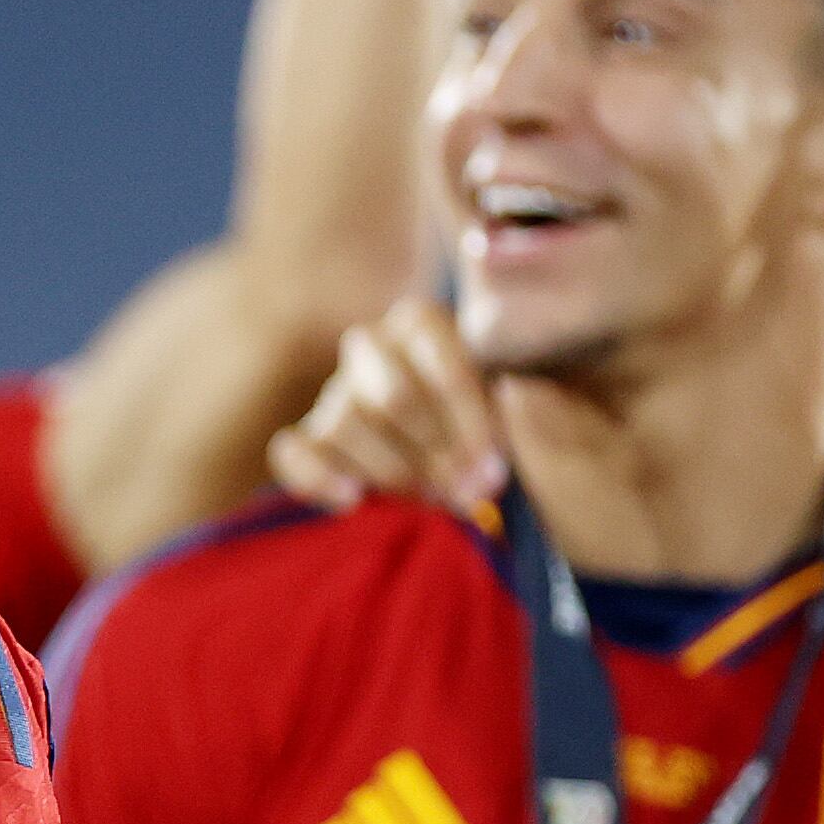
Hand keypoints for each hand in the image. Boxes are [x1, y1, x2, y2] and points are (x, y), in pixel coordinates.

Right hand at [266, 296, 508, 510]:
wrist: (458, 450)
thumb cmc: (497, 421)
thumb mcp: (524, 403)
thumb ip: (530, 400)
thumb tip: (515, 395)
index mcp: (422, 323)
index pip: (442, 366)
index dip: (468, 422)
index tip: (492, 467)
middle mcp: (371, 347)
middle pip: (392, 397)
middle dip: (434, 452)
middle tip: (469, 492)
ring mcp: (335, 391)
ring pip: (342, 424)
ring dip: (390, 471)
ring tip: (430, 498)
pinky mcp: (310, 436)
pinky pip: (293, 452)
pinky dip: (317, 477)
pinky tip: (352, 500)